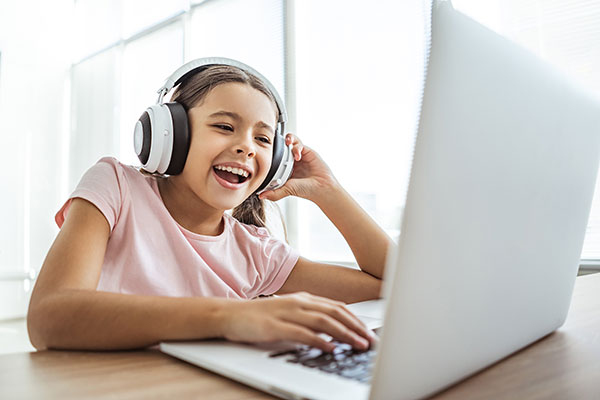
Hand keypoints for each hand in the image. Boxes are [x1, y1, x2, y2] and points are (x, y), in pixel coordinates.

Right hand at [220, 292, 376, 351]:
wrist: (229, 315)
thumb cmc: (259, 317)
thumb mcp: (288, 313)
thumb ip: (308, 319)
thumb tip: (332, 332)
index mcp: (303, 299)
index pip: (337, 307)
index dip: (355, 320)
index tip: (369, 332)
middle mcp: (298, 303)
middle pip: (335, 313)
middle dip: (356, 327)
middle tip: (370, 341)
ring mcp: (287, 313)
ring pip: (323, 321)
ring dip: (344, 333)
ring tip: (358, 344)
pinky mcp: (275, 326)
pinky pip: (302, 333)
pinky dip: (320, 340)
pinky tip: (331, 348)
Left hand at [259, 134, 338, 203]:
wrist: (323, 188)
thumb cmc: (307, 190)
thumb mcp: (288, 190)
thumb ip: (275, 193)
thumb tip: (261, 195)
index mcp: (285, 170)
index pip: (274, 159)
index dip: (270, 155)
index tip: (266, 155)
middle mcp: (291, 161)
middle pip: (281, 148)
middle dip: (277, 144)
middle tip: (276, 145)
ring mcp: (299, 156)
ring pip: (290, 142)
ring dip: (288, 140)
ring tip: (287, 143)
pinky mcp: (307, 151)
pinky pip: (299, 143)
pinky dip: (297, 147)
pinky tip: (298, 156)